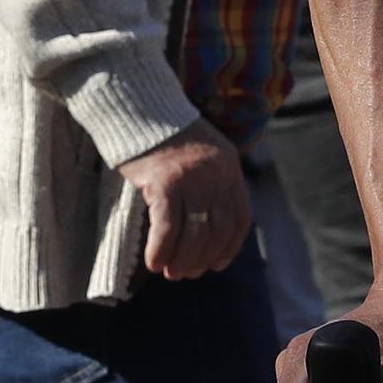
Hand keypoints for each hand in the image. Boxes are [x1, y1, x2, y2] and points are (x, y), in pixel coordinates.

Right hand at [116, 119, 250, 279]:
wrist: (141, 109)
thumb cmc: (168, 137)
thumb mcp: (205, 155)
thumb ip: (213, 184)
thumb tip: (210, 232)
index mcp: (230, 167)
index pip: (240, 217)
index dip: (230, 247)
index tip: (216, 265)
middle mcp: (216, 174)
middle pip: (217, 231)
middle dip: (201, 259)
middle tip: (185, 274)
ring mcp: (191, 179)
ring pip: (194, 235)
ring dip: (182, 261)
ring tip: (170, 272)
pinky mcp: (164, 184)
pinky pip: (167, 230)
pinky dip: (161, 252)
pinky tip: (153, 262)